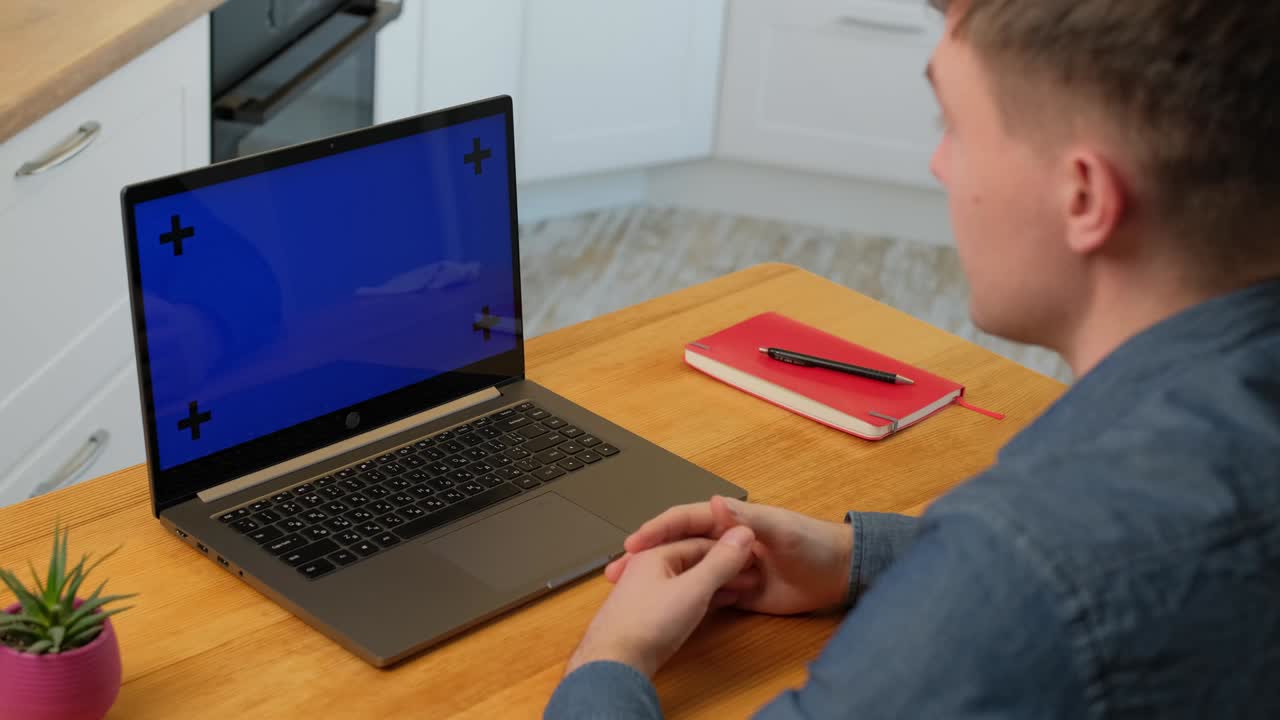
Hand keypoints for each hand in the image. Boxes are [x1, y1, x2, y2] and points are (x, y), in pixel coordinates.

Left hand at [566, 526, 754, 677]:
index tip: (752, 555)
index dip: (730, 548)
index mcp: (655, 553)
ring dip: (716, 583)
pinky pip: (683, 598)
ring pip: (689, 580)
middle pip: (694, 560)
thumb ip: (720, 562)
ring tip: (740, 588)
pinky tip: (715, 606)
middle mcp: (648, 568)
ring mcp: (647, 591)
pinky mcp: (649, 614)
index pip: (701, 542)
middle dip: (724, 566)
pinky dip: (703, 599)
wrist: (615, 664)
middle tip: (750, 573)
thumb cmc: (646, 625)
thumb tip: (742, 535)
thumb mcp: (693, 590)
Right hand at [606, 496, 852, 615]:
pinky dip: (686, 601)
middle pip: (677, 548)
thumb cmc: (814, 542)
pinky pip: (705, 596)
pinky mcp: (737, 594)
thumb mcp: (779, 528)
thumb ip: (747, 517)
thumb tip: (716, 501)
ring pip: (686, 573)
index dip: (656, 529)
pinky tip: (663, 610)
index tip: (632, 542)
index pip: (684, 521)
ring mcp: (728, 569)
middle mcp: (724, 543)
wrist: (840, 575)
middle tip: (617, 571)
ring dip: (659, 581)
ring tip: (629, 593)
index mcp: (729, 520)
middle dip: (646, 557)